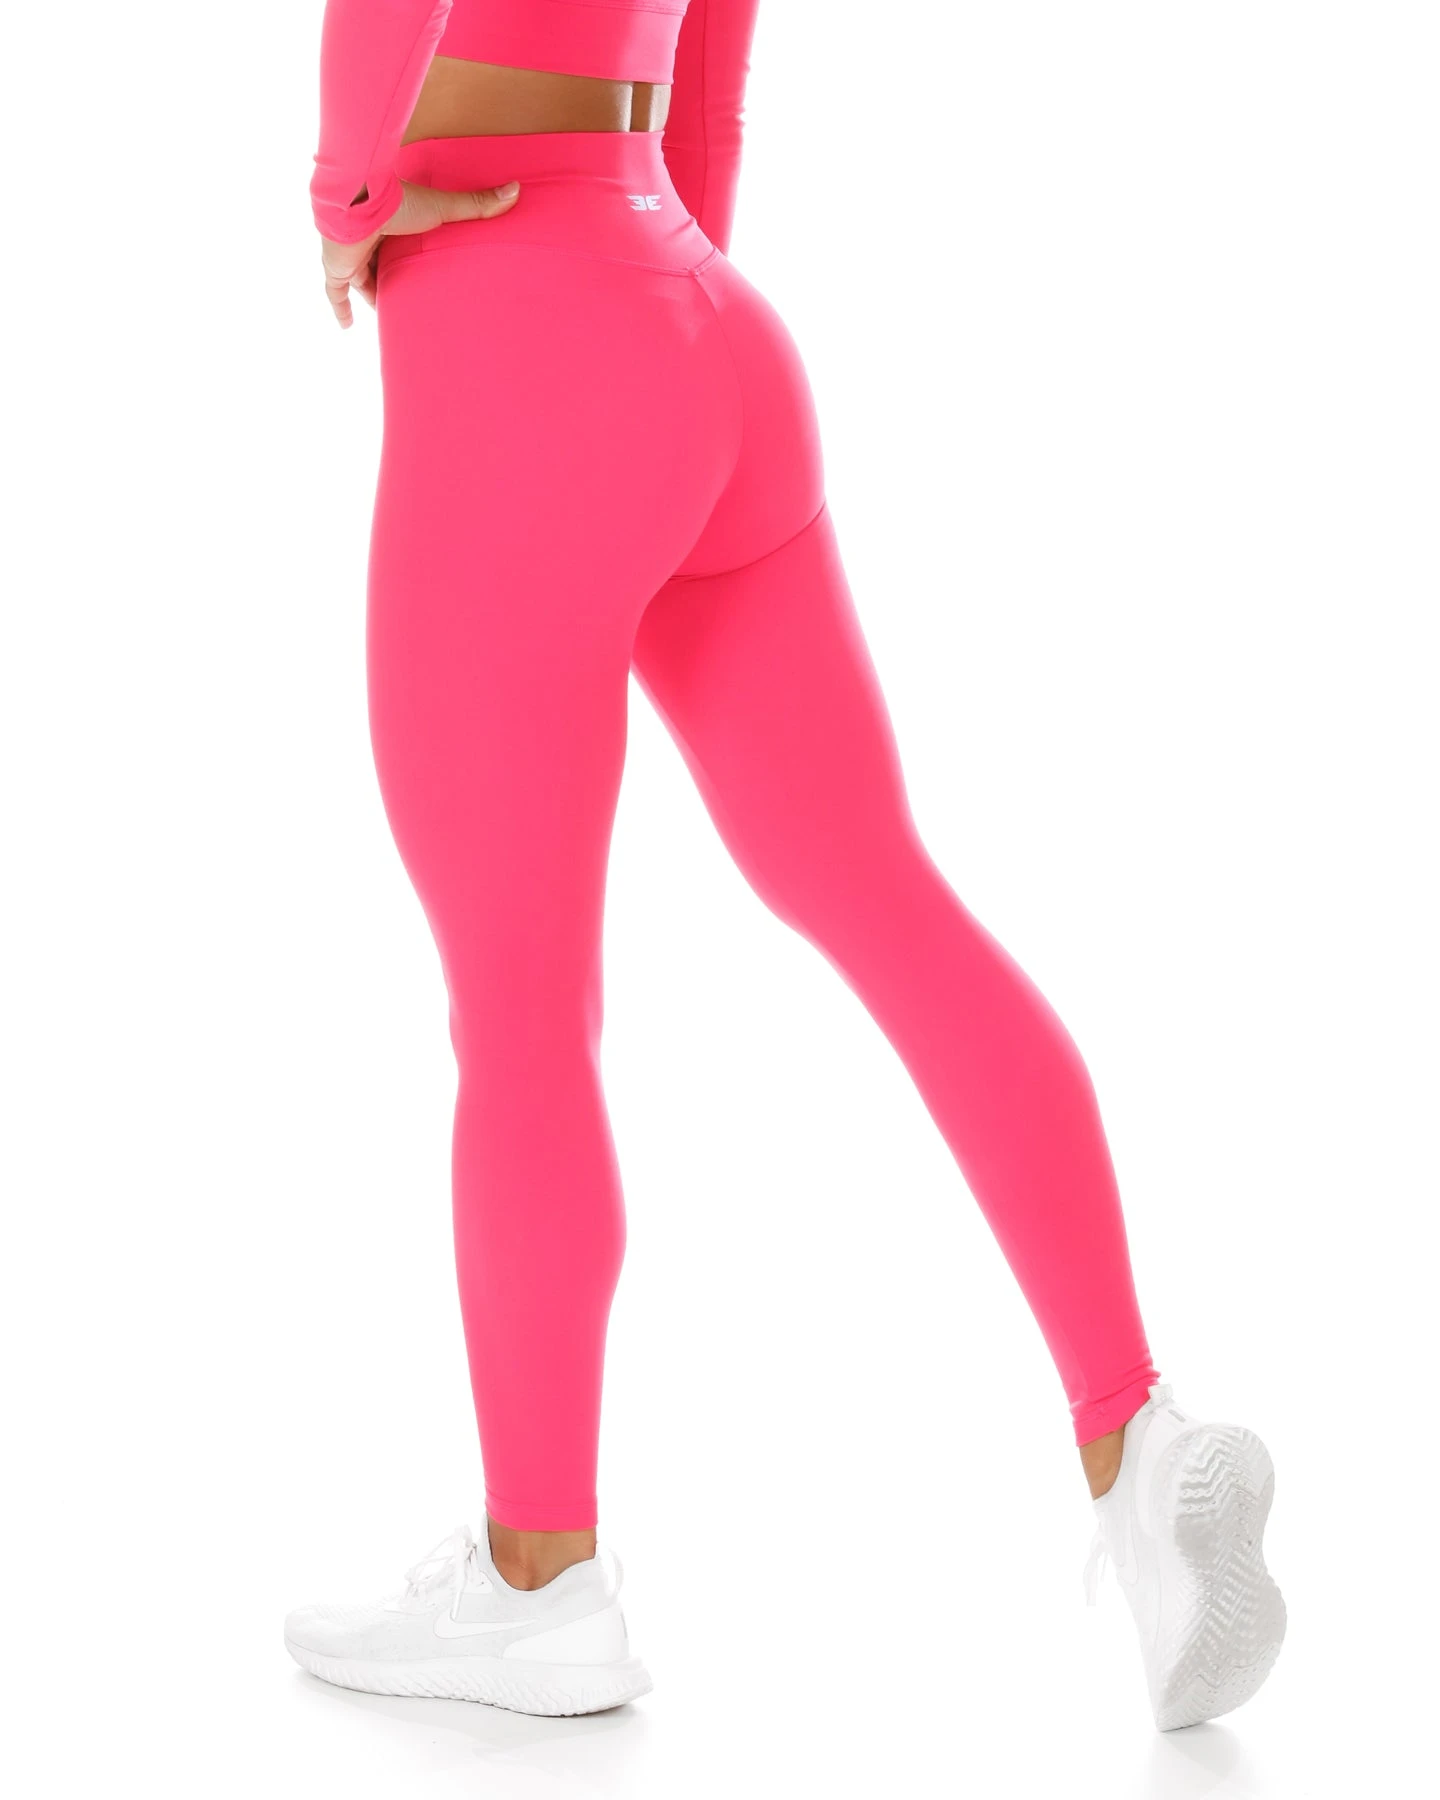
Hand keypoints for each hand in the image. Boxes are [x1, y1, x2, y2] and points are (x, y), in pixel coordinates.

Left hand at [321, 178, 520, 327]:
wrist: (359, 202)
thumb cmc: (398, 201)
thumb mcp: (442, 208)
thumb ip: (476, 205)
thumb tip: (516, 190)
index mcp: (389, 221)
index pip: (396, 239)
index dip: (404, 250)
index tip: (416, 261)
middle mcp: (366, 237)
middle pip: (377, 260)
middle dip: (386, 274)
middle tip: (404, 292)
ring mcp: (348, 255)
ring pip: (358, 278)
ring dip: (368, 291)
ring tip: (386, 311)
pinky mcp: (337, 270)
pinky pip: (335, 294)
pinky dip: (340, 310)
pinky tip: (347, 328)